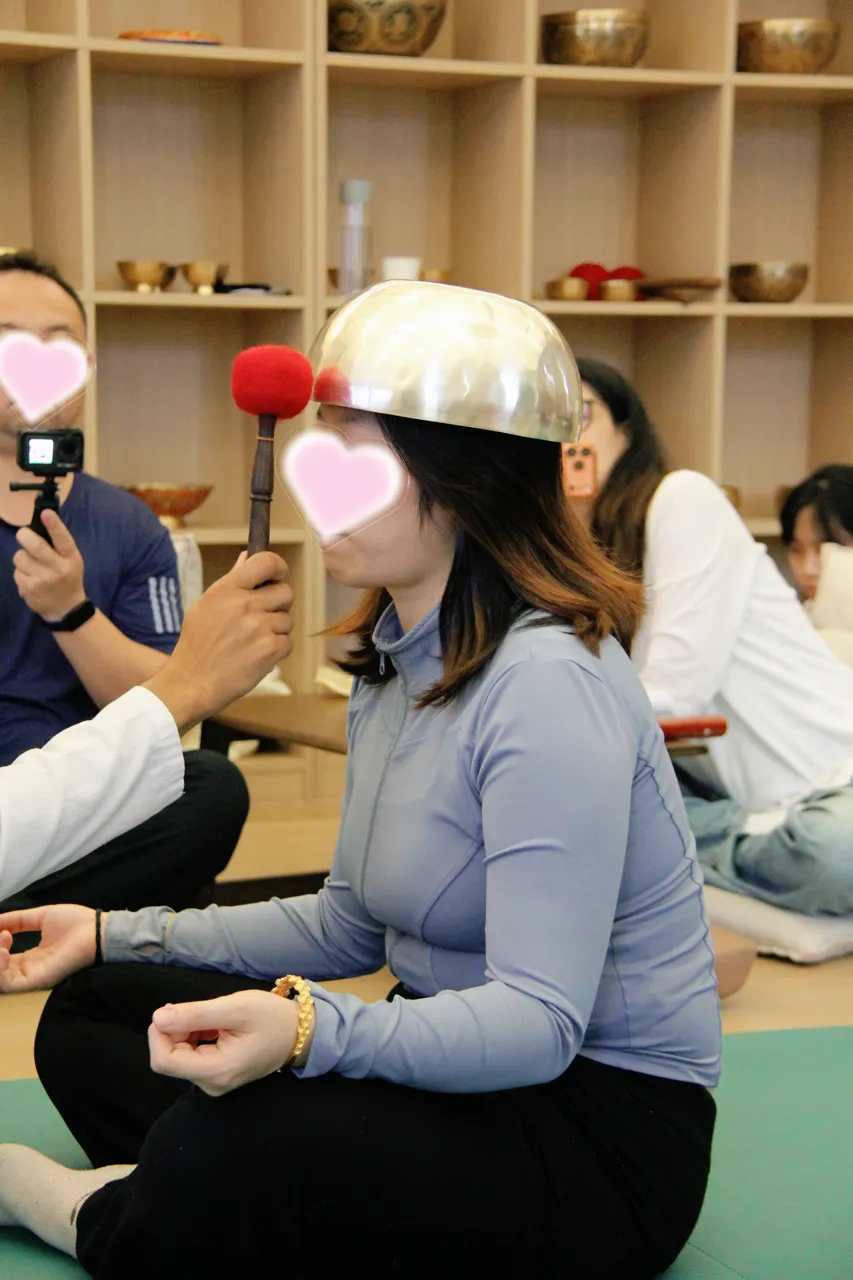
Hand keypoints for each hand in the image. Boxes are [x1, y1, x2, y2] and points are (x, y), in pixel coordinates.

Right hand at [0, 905, 96, 992]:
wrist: (95, 929)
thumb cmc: (74, 923)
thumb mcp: (40, 916)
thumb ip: (17, 920)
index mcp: (30, 958)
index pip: (2, 959)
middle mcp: (29, 970)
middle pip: (0, 971)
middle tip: (1, 936)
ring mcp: (33, 977)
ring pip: (1, 980)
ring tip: (1, 942)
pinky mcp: (38, 981)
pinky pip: (10, 984)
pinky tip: (2, 951)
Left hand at [13, 510, 86, 622]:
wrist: (66, 608)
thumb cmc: (68, 577)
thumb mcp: (72, 560)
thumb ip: (59, 545)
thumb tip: (38, 526)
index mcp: (71, 558)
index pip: (63, 539)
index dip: (54, 525)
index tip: (46, 513)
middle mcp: (57, 569)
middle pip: (35, 546)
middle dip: (24, 536)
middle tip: (23, 535)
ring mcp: (42, 580)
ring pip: (20, 557)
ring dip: (22, 557)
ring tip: (31, 564)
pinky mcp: (29, 589)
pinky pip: (16, 572)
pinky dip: (21, 572)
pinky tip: (30, 578)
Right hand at [143, 551, 293, 733]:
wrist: (190, 684)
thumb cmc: (196, 646)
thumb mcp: (205, 606)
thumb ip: (231, 582)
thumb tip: (247, 556)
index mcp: (226, 590)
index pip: (266, 561)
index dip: (278, 566)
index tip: (278, 574)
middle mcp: (244, 604)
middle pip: (286, 592)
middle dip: (278, 605)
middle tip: (261, 619)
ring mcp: (259, 627)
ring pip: (287, 621)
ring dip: (275, 632)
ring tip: (250, 643)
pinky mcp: (269, 649)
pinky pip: (287, 643)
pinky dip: (276, 652)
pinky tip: (255, 657)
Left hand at [148, 990, 301, 1096]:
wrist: (301, 1033)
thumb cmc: (272, 1017)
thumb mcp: (235, 1008)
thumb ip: (195, 1014)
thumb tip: (158, 1018)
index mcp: (216, 1071)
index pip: (164, 1060)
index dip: (159, 1033)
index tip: (175, 1010)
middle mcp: (212, 1084)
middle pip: (170, 1059)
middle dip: (174, 1031)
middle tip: (197, 1009)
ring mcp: (215, 1083)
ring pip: (178, 1057)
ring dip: (184, 1033)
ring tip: (211, 1017)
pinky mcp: (218, 1076)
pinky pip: (191, 1058)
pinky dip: (193, 1038)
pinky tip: (211, 1026)